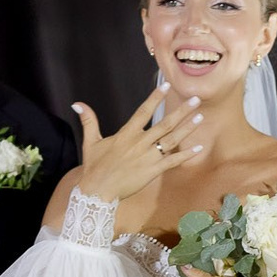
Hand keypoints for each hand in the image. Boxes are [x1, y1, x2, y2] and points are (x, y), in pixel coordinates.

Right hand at [72, 86, 203, 201]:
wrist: (98, 192)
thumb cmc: (95, 167)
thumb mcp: (91, 142)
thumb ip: (89, 121)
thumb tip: (77, 104)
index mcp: (126, 134)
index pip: (143, 111)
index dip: (155, 98)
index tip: (166, 85)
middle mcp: (139, 143)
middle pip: (164, 124)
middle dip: (181, 111)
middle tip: (196, 99)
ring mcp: (147, 157)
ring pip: (171, 140)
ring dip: (187, 128)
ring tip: (200, 117)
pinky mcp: (152, 171)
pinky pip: (172, 162)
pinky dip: (185, 155)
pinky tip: (198, 148)